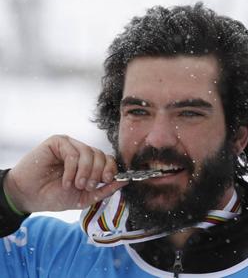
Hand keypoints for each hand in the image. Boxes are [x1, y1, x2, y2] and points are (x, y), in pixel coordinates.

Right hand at [4, 135, 127, 212]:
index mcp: (89, 163)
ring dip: (85, 172)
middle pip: (101, 155)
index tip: (108, 180)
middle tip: (87, 186)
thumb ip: (105, 189)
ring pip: (89, 153)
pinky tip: (66, 181)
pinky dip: (72, 170)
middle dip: (98, 172)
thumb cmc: (55, 196)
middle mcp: (81, 151)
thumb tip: (125, 181)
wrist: (30, 196)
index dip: (111, 169)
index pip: (108, 159)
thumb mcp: (85, 197)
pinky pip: (73, 153)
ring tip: (75, 185)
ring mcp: (70, 145)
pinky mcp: (57, 142)